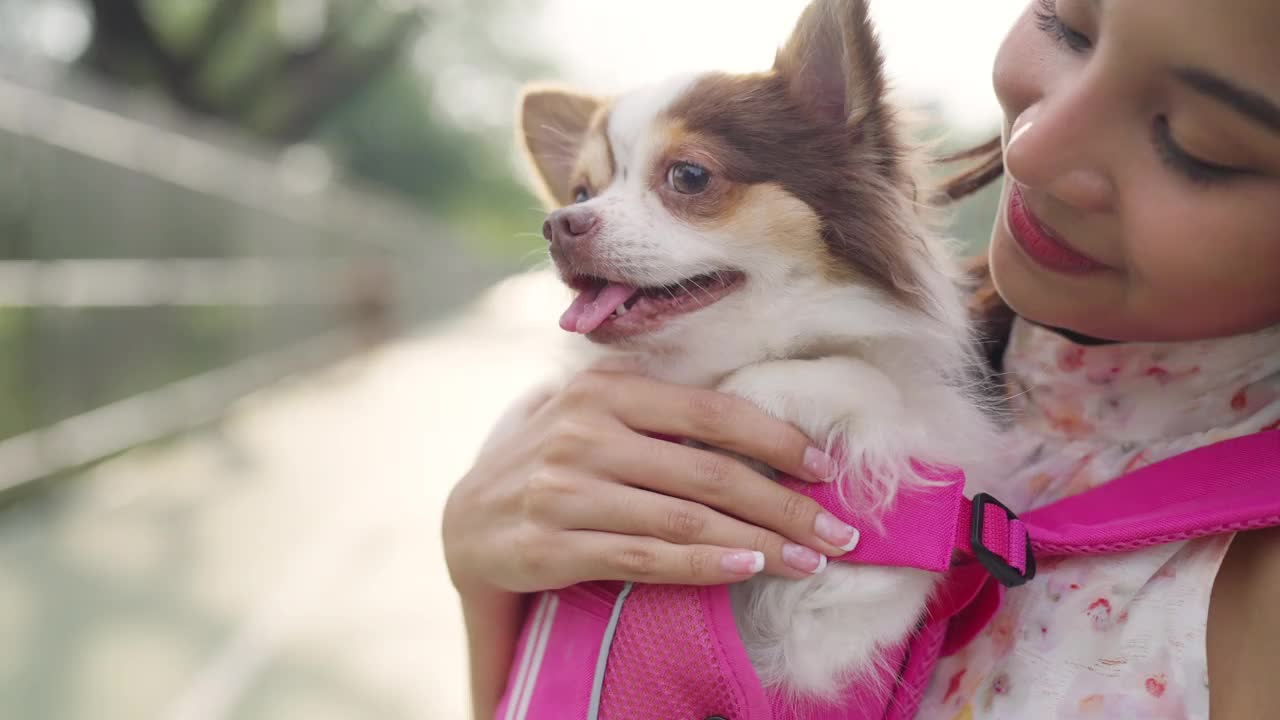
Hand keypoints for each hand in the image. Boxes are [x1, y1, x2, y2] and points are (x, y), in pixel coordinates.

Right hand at [442, 371, 860, 595]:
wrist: (465, 520)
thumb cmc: (553, 461)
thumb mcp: (594, 413)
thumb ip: (657, 409)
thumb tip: (759, 419)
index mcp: (603, 388)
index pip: (710, 411)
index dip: (777, 439)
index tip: (827, 468)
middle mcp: (583, 432)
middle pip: (708, 471)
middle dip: (786, 504)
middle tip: (841, 530)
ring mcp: (563, 490)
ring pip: (684, 519)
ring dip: (760, 541)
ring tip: (811, 559)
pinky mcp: (548, 545)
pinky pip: (643, 559)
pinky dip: (703, 567)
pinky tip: (747, 570)